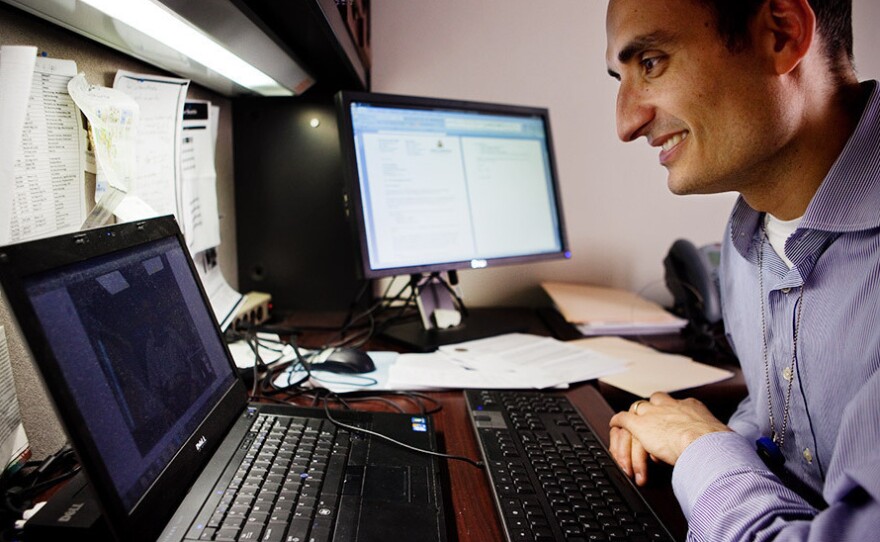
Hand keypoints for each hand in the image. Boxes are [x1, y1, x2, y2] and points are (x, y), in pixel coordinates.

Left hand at [609, 392, 731, 484]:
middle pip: (654, 403)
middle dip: (649, 415)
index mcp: (692, 407)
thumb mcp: (719, 438)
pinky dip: (617, 422)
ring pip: (637, 413)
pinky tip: (614, 426)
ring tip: (635, 444)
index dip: (670, 417)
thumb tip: (718, 447)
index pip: (676, 406)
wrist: (705, 444)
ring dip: (636, 430)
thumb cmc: (717, 445)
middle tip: (647, 431)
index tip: (670, 427)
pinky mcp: (640, 424)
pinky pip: (623, 419)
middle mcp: (671, 405)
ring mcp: (654, 412)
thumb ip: (710, 438)